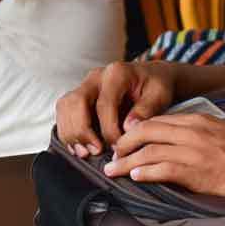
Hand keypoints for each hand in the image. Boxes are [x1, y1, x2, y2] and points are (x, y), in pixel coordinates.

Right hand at [56, 61, 176, 154]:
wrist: (152, 77)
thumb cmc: (157, 86)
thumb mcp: (160, 95)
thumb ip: (146, 110)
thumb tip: (128, 128)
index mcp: (117, 73)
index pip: (104, 104)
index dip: (109, 129)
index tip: (118, 147)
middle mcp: (96, 76)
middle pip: (76, 102)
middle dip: (82, 130)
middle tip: (95, 151)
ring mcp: (85, 85)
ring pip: (65, 106)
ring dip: (71, 132)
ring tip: (85, 152)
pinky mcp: (80, 96)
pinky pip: (64, 112)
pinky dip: (68, 131)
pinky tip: (79, 147)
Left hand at [105, 114, 224, 204]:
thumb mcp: (224, 132)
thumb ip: (200, 134)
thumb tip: (180, 144)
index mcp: (199, 120)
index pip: (157, 120)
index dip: (135, 131)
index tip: (124, 142)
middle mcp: (193, 131)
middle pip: (146, 131)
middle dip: (123, 143)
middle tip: (112, 155)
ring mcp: (195, 151)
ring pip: (149, 151)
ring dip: (126, 162)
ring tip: (112, 170)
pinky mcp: (199, 172)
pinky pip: (164, 169)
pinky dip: (145, 172)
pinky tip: (134, 177)